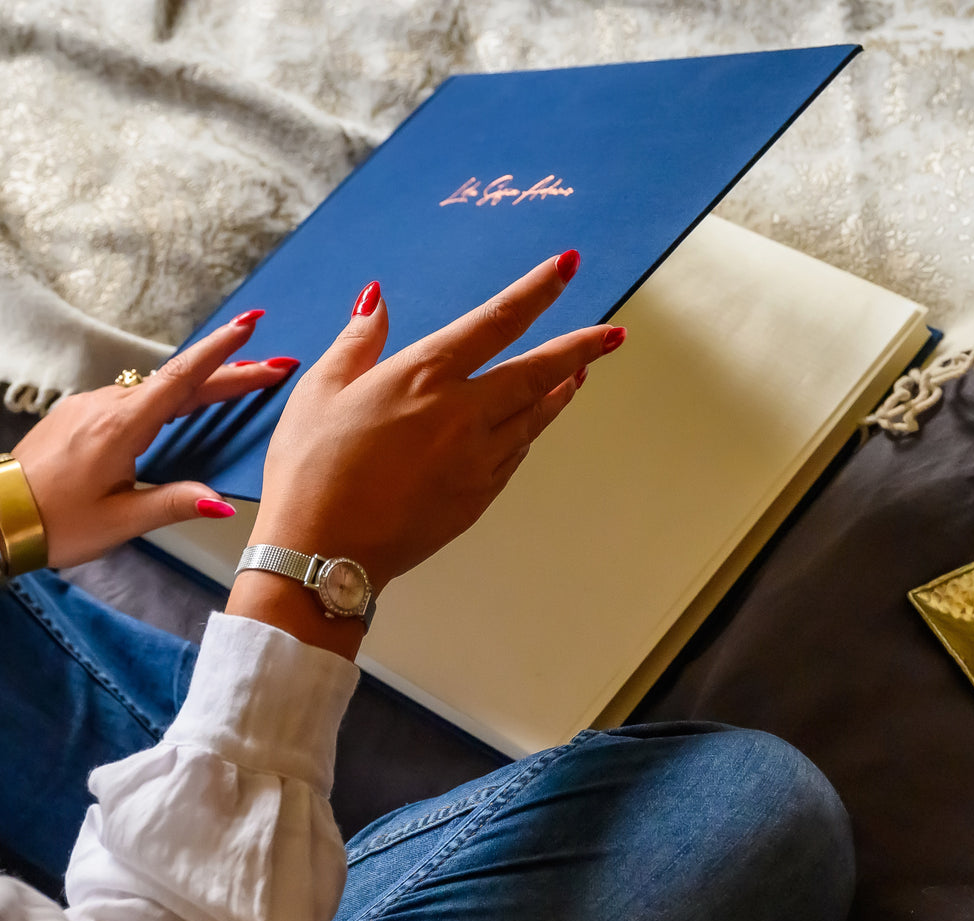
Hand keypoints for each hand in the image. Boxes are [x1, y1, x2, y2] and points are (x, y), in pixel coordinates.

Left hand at [12, 311, 297, 567]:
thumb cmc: (55, 521)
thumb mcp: (122, 520)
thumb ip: (176, 504)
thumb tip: (222, 501)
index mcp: (121, 427)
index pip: (183, 379)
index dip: (222, 352)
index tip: (250, 327)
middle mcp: (107, 407)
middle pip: (182, 381)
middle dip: (232, 370)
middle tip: (274, 364)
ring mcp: (92, 407)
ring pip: (160, 389)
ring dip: (203, 384)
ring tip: (241, 380)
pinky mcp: (82, 415)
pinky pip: (137, 397)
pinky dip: (171, 396)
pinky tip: (184, 403)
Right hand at [228, 252, 625, 655]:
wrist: (324, 552)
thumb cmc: (311, 469)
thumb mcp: (320, 391)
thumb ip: (358, 341)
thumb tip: (377, 298)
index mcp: (424, 375)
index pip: (496, 321)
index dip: (537, 291)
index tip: (567, 267)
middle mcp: (464, 413)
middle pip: (539, 372)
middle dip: (581, 348)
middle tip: (614, 335)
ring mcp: (479, 459)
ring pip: (537, 416)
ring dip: (563, 390)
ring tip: (581, 372)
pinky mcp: (480, 496)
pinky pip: (517, 453)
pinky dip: (532, 431)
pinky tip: (532, 424)